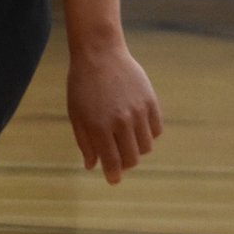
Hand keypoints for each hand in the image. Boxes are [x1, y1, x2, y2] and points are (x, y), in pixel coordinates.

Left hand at [67, 38, 162, 183]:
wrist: (100, 53)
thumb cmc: (82, 85)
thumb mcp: (76, 113)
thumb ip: (85, 141)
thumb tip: (92, 166)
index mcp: (99, 126)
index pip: (112, 161)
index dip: (113, 174)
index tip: (113, 180)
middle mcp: (121, 121)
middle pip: (132, 158)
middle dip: (125, 164)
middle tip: (118, 161)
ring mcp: (139, 111)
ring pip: (146, 146)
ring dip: (137, 149)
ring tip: (126, 141)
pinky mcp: (151, 102)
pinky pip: (157, 130)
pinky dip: (149, 134)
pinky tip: (137, 128)